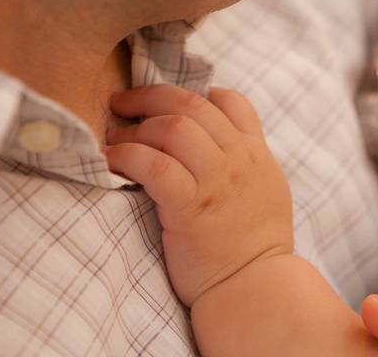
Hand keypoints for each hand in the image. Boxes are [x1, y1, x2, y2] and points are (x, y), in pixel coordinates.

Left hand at [104, 84, 292, 306]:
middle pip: (192, 105)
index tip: (169, 103)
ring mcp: (217, 180)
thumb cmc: (255, 243)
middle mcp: (239, 158)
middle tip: (123, 104)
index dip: (197, 92)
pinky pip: (154, 165)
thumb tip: (218, 139)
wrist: (255, 284)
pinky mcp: (191, 207)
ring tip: (114, 138)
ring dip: (136, 128)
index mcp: (257, 152)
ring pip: (173, 128)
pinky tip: (111, 160)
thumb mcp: (266, 188)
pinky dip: (127, 156)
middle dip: (150, 96)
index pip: (231, 101)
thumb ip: (245, 159)